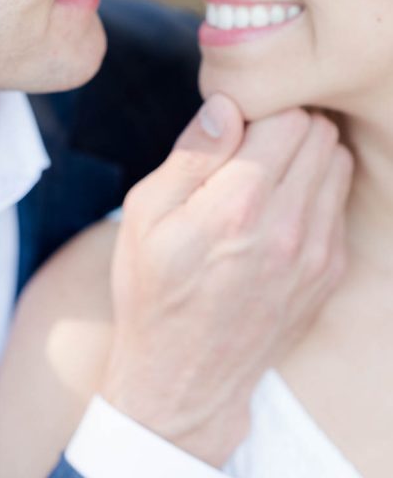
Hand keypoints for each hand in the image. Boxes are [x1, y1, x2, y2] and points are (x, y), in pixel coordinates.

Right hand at [100, 94, 352, 465]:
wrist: (184, 379)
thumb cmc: (153, 290)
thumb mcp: (144, 214)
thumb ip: (191, 154)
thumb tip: (227, 104)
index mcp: (237, 204)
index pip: (287, 116)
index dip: (260, 107)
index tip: (235, 123)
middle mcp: (287, 225)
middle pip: (320, 133)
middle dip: (287, 124)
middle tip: (249, 144)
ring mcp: (315, 252)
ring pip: (338, 162)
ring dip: (306, 155)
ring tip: (265, 174)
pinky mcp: (328, 271)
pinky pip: (338, 202)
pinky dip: (315, 192)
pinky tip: (277, 210)